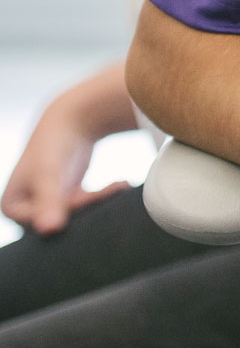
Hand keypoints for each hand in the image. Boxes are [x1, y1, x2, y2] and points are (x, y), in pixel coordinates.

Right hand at [2, 102, 126, 235]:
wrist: (73, 117)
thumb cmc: (55, 144)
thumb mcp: (50, 174)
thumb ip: (49, 201)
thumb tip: (49, 230)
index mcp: (10, 207)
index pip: (42, 224)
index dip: (67, 209)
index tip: (89, 193)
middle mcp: (25, 208)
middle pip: (60, 220)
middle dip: (86, 205)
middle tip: (113, 189)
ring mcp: (45, 203)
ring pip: (76, 213)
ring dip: (98, 199)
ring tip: (121, 185)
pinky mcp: (65, 197)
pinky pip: (85, 205)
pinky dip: (102, 195)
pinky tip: (122, 184)